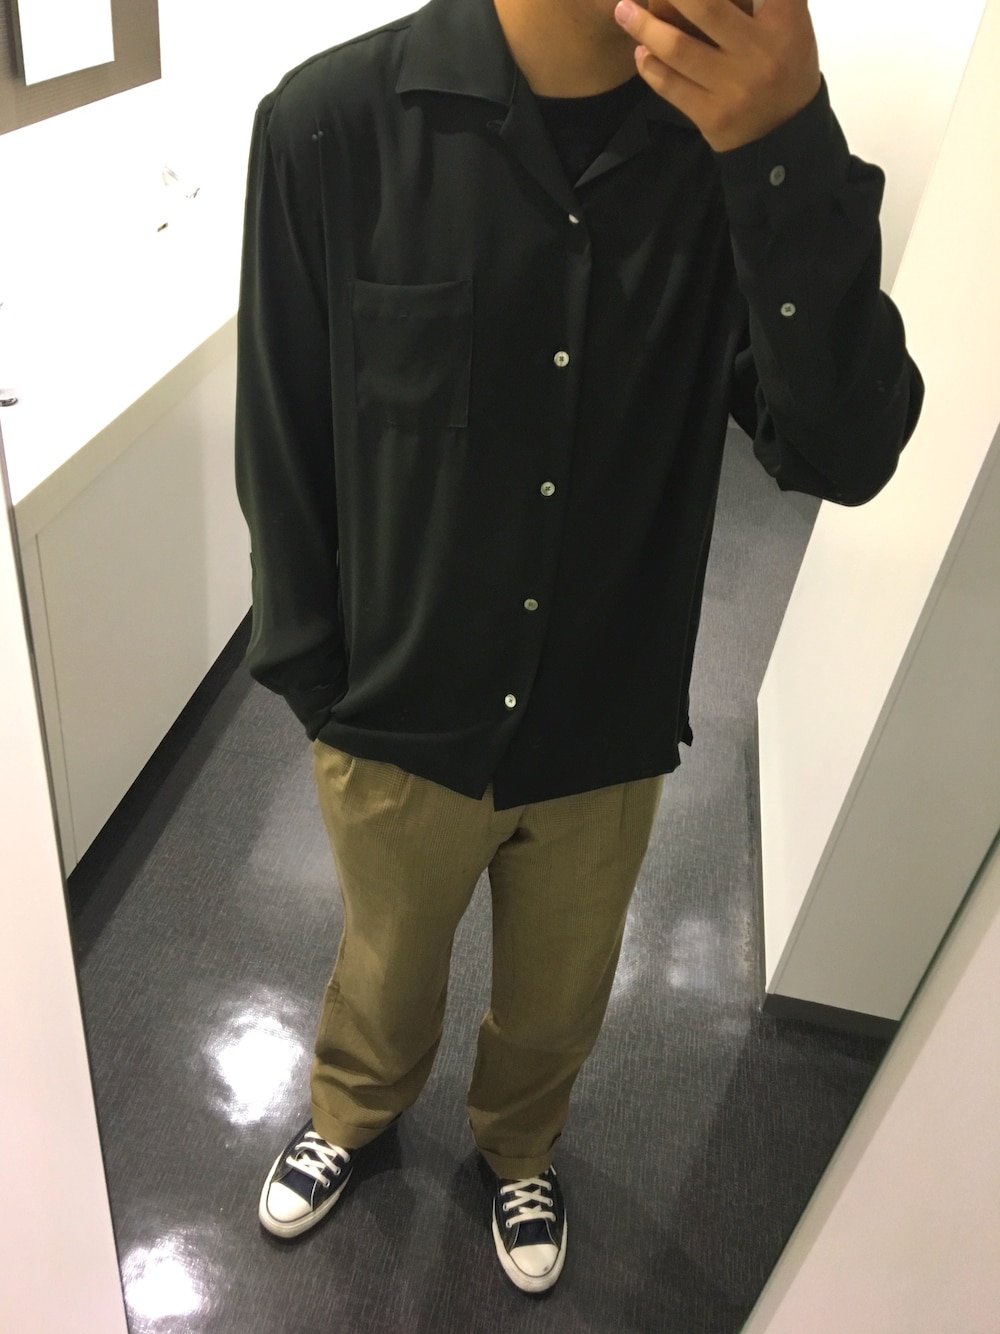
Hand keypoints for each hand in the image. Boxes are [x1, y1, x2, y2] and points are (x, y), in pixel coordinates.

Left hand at [614, 0, 820, 152]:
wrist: (784, 133)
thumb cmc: (783, 64)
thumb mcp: (789, 21)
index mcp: (784, 19)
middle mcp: (760, 52)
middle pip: (705, 7)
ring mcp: (734, 88)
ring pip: (678, 48)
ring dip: (644, 26)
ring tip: (624, 11)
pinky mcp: (713, 116)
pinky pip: (671, 86)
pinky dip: (650, 66)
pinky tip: (641, 51)